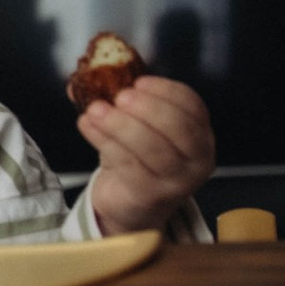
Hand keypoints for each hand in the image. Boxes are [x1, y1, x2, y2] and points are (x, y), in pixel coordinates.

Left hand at [79, 73, 213, 235]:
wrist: (130, 207)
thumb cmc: (137, 159)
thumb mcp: (135, 126)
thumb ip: (120, 100)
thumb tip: (84, 78)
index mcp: (200, 135)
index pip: (193, 107)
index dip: (166, 91)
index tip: (138, 81)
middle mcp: (196, 160)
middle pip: (179, 129)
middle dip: (149, 107)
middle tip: (121, 96)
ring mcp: (176, 182)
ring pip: (153, 149)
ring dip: (121, 124)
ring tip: (95, 110)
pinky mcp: (149, 195)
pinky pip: (128, 164)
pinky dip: (105, 140)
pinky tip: (87, 125)